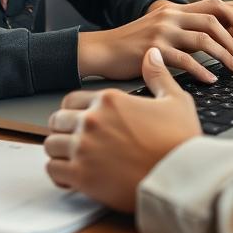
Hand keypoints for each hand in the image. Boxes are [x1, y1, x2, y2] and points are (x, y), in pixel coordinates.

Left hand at [45, 47, 201, 212]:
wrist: (181, 176)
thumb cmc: (180, 141)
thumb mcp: (175, 101)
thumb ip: (158, 76)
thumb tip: (152, 55)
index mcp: (108, 100)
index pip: (71, 100)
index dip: (74, 112)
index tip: (81, 122)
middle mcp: (91, 120)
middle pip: (57, 121)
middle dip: (64, 130)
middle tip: (76, 141)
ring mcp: (83, 148)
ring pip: (51, 145)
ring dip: (60, 152)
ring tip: (74, 159)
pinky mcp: (81, 175)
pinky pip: (53, 170)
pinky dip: (60, 174)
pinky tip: (72, 177)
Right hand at [77, 0, 232, 82]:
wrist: (102, 50)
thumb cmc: (133, 46)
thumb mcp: (162, 31)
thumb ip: (186, 32)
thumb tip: (220, 44)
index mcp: (176, 9)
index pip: (219, 5)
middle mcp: (172, 16)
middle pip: (217, 18)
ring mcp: (163, 31)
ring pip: (205, 37)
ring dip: (225, 54)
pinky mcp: (154, 49)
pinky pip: (186, 59)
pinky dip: (203, 71)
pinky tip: (211, 80)